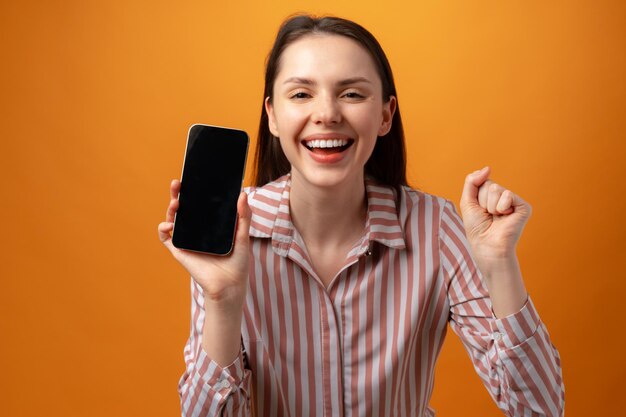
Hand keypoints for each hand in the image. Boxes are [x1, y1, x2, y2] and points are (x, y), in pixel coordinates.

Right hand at [157, 179, 250, 302]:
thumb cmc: (237, 261)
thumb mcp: (242, 235)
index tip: (194, 178)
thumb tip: (243, 194)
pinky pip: (166, 237)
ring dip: (171, 209)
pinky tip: (169, 225)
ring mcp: (186, 239)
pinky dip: (163, 229)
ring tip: (176, 203)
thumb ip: (243, 216)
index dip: (194, 191)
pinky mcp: (179, 250)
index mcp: (210, 224)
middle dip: (178, 194)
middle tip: (177, 183)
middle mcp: (196, 229)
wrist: (230, 284)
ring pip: (173, 219)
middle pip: (184, 208)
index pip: (200, 203)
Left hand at [460, 167, 531, 262]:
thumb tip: (488, 168)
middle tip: (488, 215)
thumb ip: (472, 182)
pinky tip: (505, 217)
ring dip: (490, 206)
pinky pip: (507, 195)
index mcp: (491, 196)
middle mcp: (503, 197)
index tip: (479, 210)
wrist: (486, 245)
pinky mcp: (523, 206)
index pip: (481, 181)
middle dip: (482, 201)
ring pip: (495, 189)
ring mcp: (514, 201)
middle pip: (488, 184)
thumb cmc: (477, 227)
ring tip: (495, 217)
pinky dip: (501, 207)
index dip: (476, 196)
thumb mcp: (467, 201)